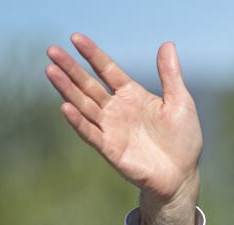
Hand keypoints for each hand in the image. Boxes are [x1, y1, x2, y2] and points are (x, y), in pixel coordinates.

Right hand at [45, 33, 201, 224]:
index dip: (92, 55)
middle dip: (70, 69)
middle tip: (52, 50)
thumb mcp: (180, 103)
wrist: (182, 176)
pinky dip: (78, 122)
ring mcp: (111, 129)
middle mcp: (116, 110)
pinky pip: (91, 134)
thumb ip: (170, 75)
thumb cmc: (183, 140)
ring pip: (84, 105)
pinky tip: (66, 107)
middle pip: (88, 85)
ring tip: (51, 71)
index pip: (107, 70)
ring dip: (67, 90)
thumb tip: (167, 44)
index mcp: (132, 95)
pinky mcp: (110, 150)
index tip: (75, 38)